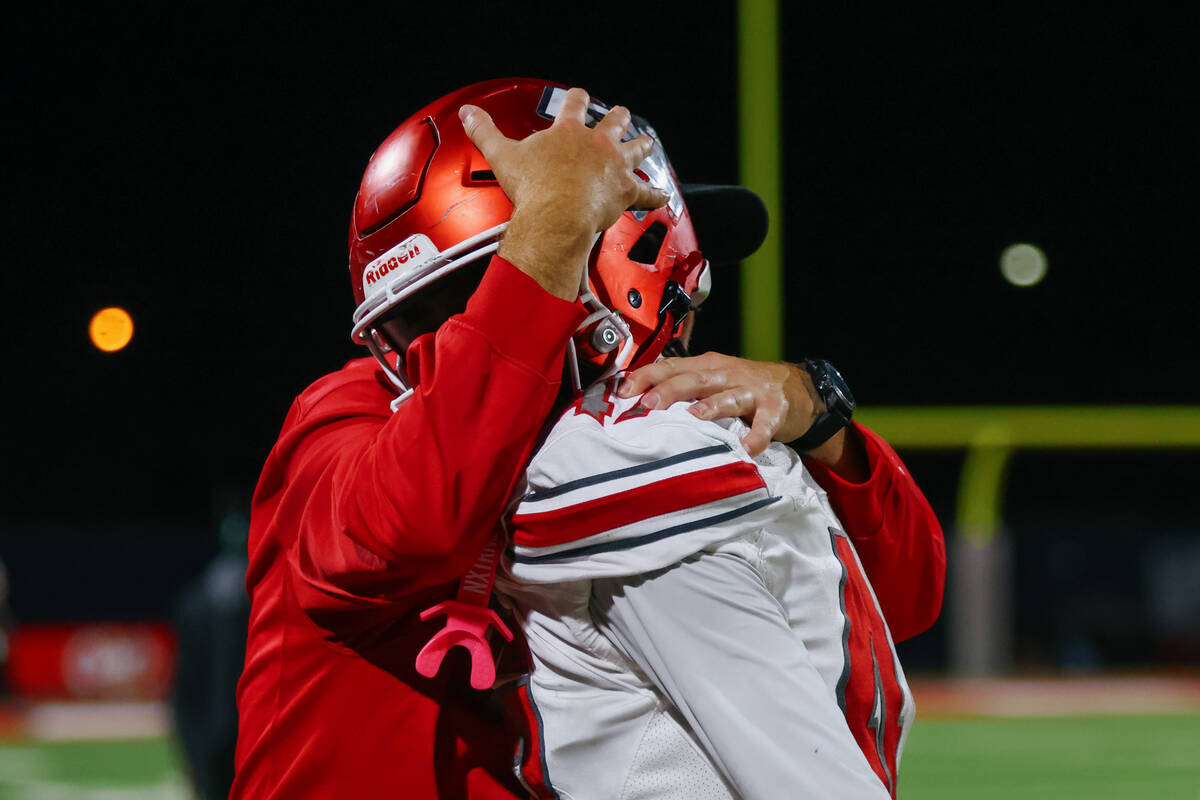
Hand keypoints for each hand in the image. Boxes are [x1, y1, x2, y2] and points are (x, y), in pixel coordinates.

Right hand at [460, 88, 666, 299]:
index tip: (580, 95)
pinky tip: (661, 196)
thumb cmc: (534, 189)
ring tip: (646, 142)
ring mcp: (615, 166)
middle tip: (620, 115)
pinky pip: (648, 193)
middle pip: (615, 122)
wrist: (556, 215)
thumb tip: (468, 115)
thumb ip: (485, 132)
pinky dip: (655, 196)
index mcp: (569, 132)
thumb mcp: (502, 155)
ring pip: (637, 150)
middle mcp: (597, 144)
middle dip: (618, 118)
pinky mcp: (626, 191)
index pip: (575, 104)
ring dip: (642, 146)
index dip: (578, 98)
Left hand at [618, 353, 820, 456]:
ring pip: (727, 397)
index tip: (622, 392)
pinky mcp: (775, 410)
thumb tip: (637, 402)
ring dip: (710, 407)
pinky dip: (755, 437)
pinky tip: (746, 451)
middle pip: (693, 379)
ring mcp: (751, 391)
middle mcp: (725, 375)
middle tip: (647, 405)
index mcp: (705, 366)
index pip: (670, 367)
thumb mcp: (712, 379)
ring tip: (694, 418)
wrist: (797, 388)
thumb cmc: (743, 386)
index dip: (645, 377)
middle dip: (669, 390)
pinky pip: (764, 425)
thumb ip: (682, 387)